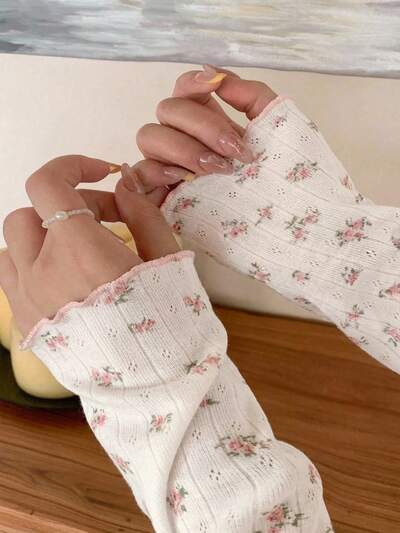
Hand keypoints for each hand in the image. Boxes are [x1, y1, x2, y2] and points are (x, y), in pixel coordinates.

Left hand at [0, 155, 177, 337]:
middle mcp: (43, 271)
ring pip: (12, 246)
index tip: (100, 174)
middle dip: (67, 208)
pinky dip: (30, 267)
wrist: (156, 382)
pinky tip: (64, 279)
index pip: (48, 184)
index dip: (72, 166)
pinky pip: (11, 280)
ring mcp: (28, 300)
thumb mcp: (167, 259)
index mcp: (81, 250)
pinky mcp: (27, 325)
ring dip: (39, 238)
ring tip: (76, 252)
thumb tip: (123, 188)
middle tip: (106, 223)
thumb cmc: (169, 320)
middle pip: (29, 213)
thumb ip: (143, 214)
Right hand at [116, 64, 276, 202]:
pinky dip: (158, 171)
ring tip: (215, 170)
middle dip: (202, 126)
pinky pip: (139, 173)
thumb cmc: (275, 177)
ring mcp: (166, 165)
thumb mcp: (276, 131)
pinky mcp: (158, 194)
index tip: (215, 86)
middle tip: (234, 151)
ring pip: (148, 136)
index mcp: (204, 121)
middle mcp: (180, 138)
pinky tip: (186, 179)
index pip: (184, 88)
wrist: (277, 220)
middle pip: (167, 109)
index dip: (193, 82)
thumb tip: (221, 78)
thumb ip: (254, 97)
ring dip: (183, 148)